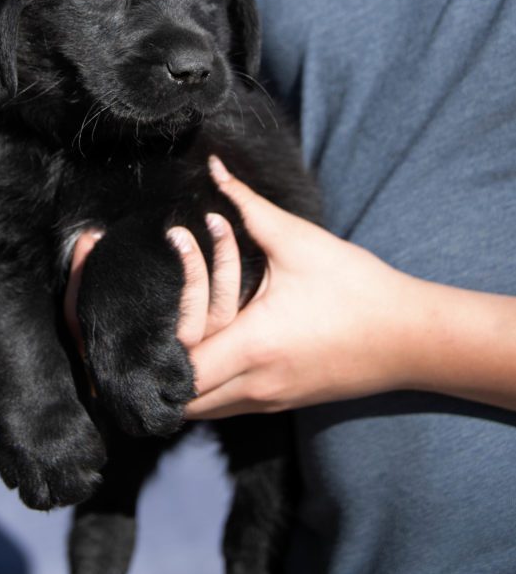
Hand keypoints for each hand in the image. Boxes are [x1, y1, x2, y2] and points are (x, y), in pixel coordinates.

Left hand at [179, 157, 417, 419]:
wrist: (410, 336)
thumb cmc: (356, 287)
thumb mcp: (298, 241)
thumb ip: (249, 205)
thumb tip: (214, 167)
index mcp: (255, 346)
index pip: (180, 366)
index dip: (164, 335)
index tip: (171, 294)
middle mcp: (256, 385)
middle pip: (182, 399)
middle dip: (167, 355)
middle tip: (173, 309)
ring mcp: (269, 401)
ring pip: (203, 406)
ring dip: (189, 368)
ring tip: (195, 319)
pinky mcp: (282, 402)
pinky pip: (228, 402)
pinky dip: (213, 378)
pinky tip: (222, 335)